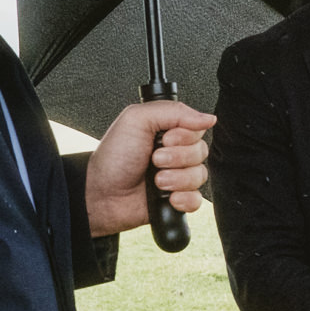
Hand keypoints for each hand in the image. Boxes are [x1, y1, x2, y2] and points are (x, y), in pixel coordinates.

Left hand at [87, 100, 215, 236]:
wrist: (101, 194)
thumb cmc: (112, 159)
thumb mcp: (136, 119)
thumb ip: (174, 111)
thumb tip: (208, 117)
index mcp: (168, 131)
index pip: (197, 129)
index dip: (184, 136)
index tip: (164, 139)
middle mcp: (176, 152)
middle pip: (201, 151)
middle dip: (177, 158)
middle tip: (154, 160)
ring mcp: (178, 176)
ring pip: (200, 175)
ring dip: (177, 179)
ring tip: (156, 181)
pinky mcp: (179, 198)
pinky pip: (197, 199)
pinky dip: (184, 199)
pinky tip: (167, 197)